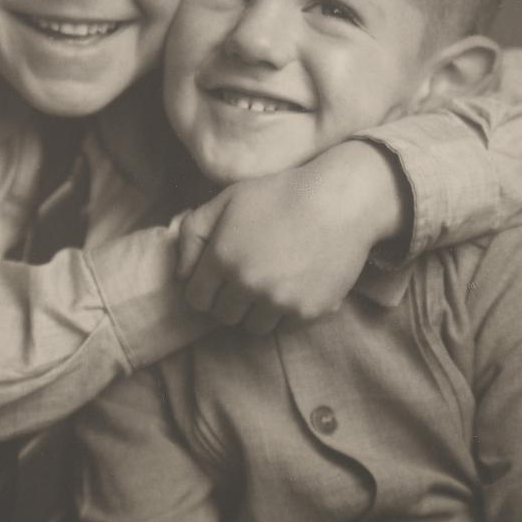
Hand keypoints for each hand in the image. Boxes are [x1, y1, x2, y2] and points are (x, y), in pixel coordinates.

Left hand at [176, 140, 407, 334]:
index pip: (196, 299)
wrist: (339, 201)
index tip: (219, 278)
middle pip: (224, 316)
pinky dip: (286, 311)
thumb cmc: (280, 194)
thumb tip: (181, 272)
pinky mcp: (307, 312)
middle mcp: (246, 285)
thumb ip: (193, 232)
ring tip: (271, 281)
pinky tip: (294, 283)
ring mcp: (278, 302)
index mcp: (221, 259)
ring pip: (254, 327)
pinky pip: (285, 326)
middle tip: (248, 277)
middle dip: (230, 300)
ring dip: (257, 310)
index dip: (205, 288)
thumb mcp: (227, 200)